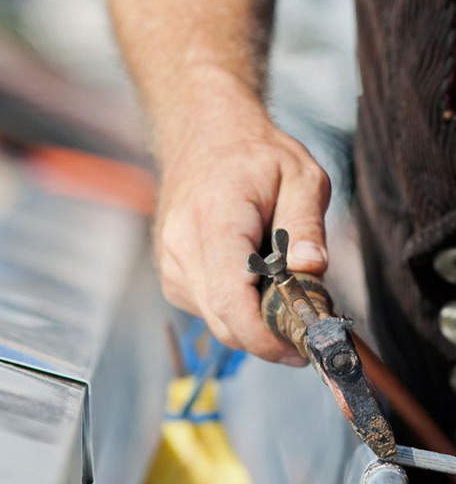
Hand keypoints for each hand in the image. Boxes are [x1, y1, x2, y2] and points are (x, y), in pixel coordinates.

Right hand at [153, 68, 330, 365]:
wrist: (203, 136)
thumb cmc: (255, 155)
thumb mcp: (301, 175)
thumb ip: (307, 226)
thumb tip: (311, 271)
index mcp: (214, 219)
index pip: (230, 300)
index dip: (264, 336)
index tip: (299, 347)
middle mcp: (181, 248)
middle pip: (224, 322)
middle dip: (268, 337)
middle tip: (308, 328)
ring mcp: (171, 266)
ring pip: (217, 323)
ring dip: (254, 323)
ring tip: (283, 292)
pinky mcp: (172, 279)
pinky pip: (210, 312)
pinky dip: (238, 310)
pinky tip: (255, 281)